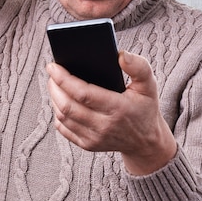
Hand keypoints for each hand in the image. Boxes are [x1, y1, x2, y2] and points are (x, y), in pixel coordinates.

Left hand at [47, 51, 176, 174]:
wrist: (146, 142)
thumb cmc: (144, 108)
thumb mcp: (149, 85)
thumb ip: (139, 67)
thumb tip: (121, 55)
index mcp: (119, 109)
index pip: (83, 94)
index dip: (64, 79)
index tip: (53, 66)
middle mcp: (105, 126)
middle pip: (67, 106)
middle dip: (54, 86)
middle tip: (52, 73)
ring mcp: (94, 138)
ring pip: (62, 117)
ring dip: (54, 98)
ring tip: (54, 84)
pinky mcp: (87, 145)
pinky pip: (64, 128)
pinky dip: (57, 113)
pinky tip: (60, 101)